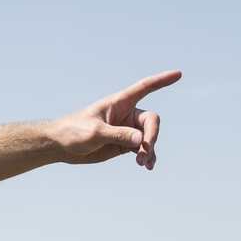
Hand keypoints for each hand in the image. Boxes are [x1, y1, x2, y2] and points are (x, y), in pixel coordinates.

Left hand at [51, 70, 180, 169]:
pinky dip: (147, 157)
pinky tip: (147, 166)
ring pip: (148, 138)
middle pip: (151, 121)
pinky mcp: (124, 144)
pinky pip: (142, 149)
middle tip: (143, 151)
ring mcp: (127, 130)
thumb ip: (117, 135)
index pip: (145, 87)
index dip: (162, 80)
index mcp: (120, 102)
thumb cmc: (73, 132)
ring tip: (142, 163)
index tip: (179, 74)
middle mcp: (126, 114)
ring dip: (149, 150)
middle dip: (151, 136)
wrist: (61, 147)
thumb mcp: (94, 132)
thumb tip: (141, 140)